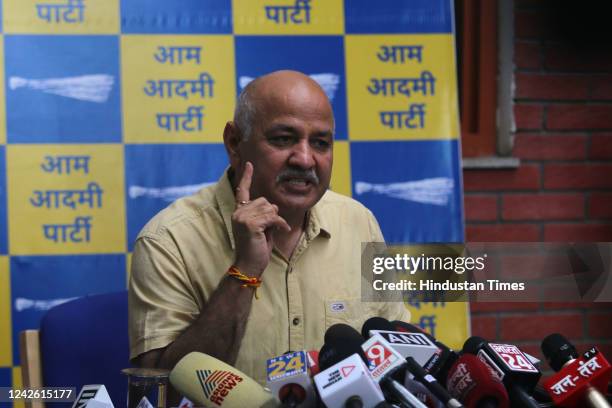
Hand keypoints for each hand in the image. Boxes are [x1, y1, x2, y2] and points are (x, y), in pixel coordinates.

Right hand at [231, 162, 290, 276]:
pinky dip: (280, 224)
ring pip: (269, 208)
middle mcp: (238, 212)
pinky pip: (272, 217)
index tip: (249, 164)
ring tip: (272, 231)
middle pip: (264, 201)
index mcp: (239, 212)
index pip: (242, 191)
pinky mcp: (250, 224)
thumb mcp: (261, 228)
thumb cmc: (256, 249)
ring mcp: (242, 217)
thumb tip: (272, 206)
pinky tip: (281, 231)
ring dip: (276, 220)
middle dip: (272, 213)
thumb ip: (264, 215)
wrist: (249, 266)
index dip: (247, 177)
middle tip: (270, 228)